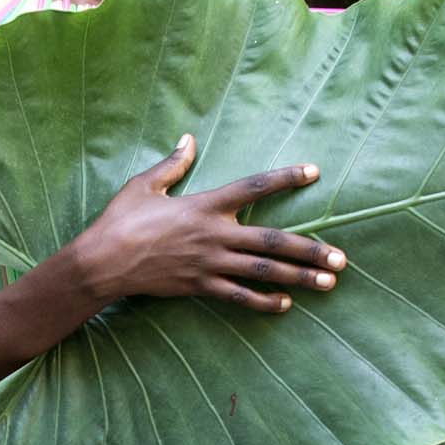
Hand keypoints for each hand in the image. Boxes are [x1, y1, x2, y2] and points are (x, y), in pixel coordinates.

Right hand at [67, 134, 344, 313]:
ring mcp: (210, 263)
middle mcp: (214, 234)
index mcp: (205, 204)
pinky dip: (262, 302)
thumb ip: (172, 164)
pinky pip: (238, 296)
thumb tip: (188, 140)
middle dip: (310, 249)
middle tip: (341, 258)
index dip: (285, 178)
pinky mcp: (200, 286)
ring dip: (299, 277)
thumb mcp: (144, 185)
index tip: (313, 172)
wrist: (103, 262)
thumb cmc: (121, 220)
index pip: (254, 187)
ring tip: (328, 282)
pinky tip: (285, 305)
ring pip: (263, 271)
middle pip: (272, 240)